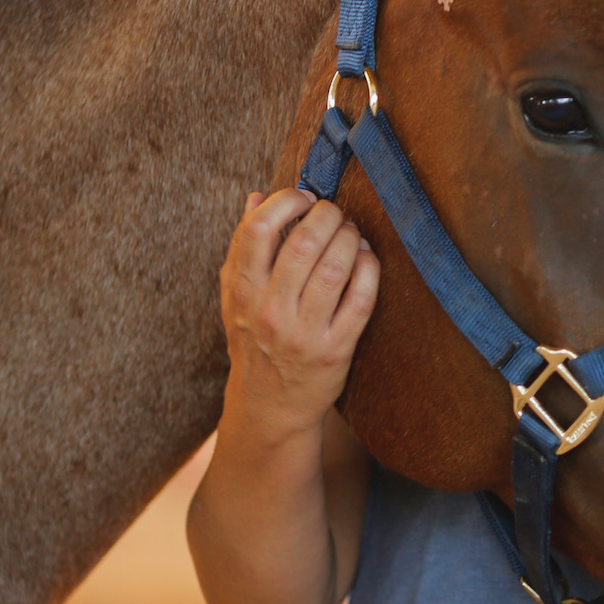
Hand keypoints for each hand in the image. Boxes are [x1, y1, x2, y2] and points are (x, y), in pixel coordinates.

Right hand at [219, 189, 379, 441]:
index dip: (286, 201)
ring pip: (336, 267)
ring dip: (351, 237)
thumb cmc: (253, 339)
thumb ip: (243, 247)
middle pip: (304, 243)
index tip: (303, 198)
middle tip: (334, 213)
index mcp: (242, 291)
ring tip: (351, 232)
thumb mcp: (235, 296)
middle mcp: (270, 311)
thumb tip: (256, 197)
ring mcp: (304, 332)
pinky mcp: (336, 349)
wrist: (269, 406)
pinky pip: (361, 298)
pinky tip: (366, 257)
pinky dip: (369, 268)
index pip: (258, 229)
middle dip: (327, 215)